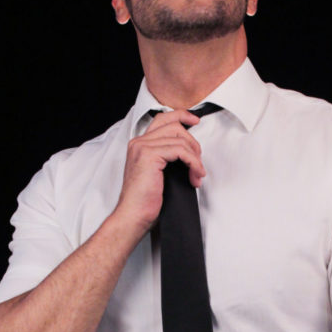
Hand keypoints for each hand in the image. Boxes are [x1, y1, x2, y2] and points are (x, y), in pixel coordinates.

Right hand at [115, 109, 205, 235]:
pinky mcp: (149, 155)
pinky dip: (193, 162)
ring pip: (180, 138)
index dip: (181, 116)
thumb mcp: (158, 174)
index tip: (195, 121)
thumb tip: (189, 152)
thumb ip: (167, 158)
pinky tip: (195, 174)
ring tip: (197, 174)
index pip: (162, 119)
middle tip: (198, 162)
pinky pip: (181, 150)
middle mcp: (139, 142)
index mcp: (139, 145)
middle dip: (192, 142)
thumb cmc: (145, 201)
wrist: (133, 215)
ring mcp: (142, 147)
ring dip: (195, 157)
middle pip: (174, 125)